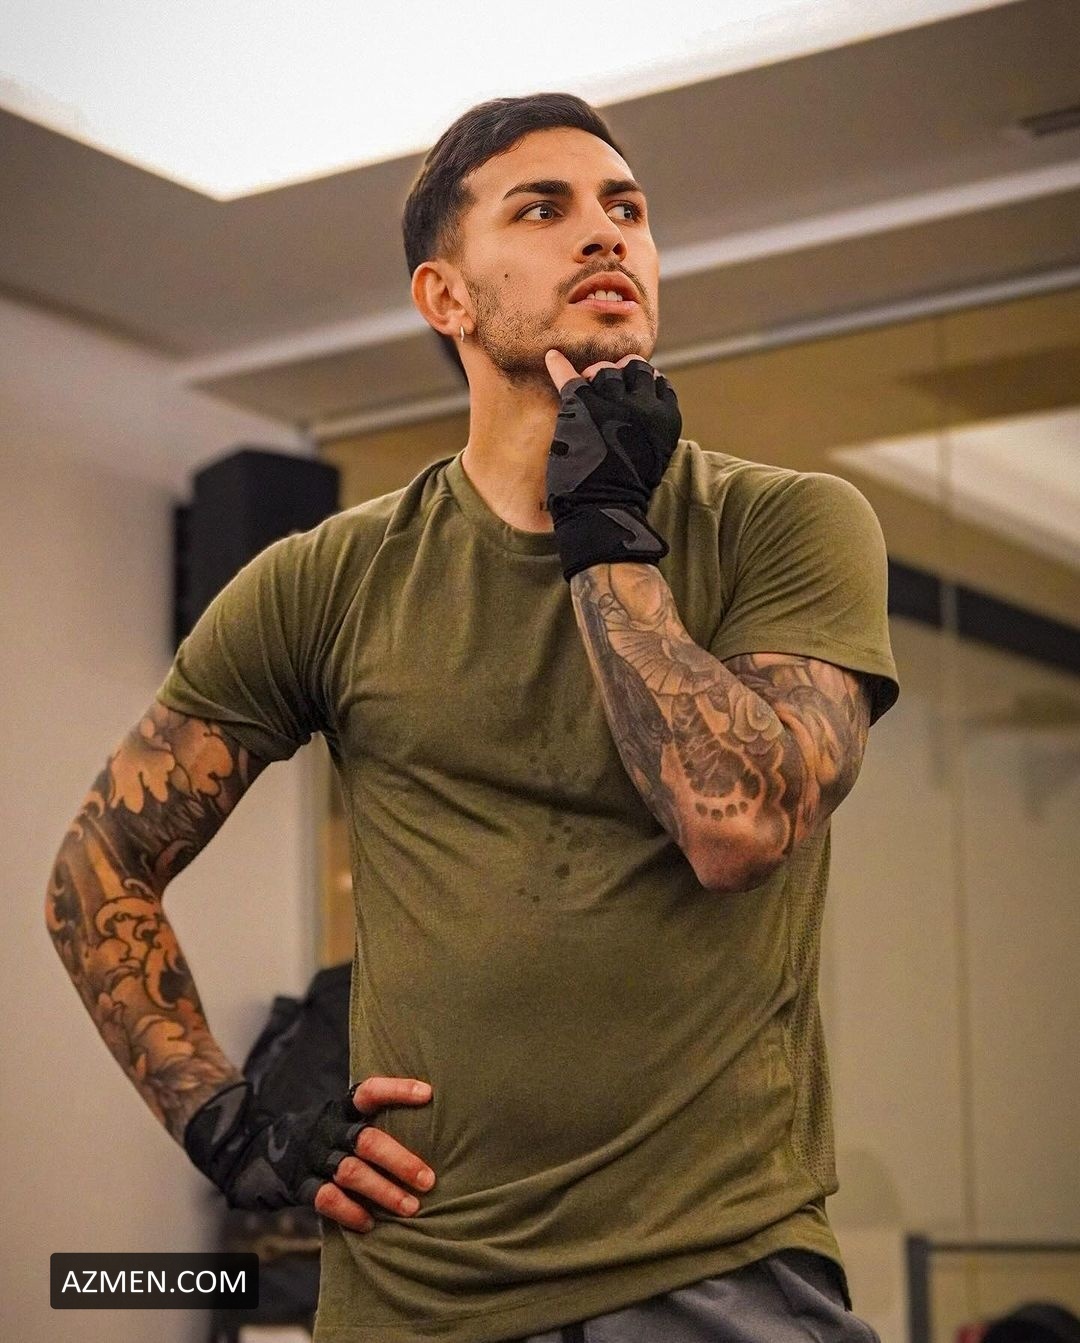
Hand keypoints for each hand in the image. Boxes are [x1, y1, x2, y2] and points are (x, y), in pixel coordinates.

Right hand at [183, 1074, 434, 1233]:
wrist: (254, 1154)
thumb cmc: (319, 1138)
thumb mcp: (339, 1121)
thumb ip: (368, 1124)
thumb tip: (423, 1129)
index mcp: (341, 1109)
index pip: (370, 1092)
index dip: (397, 1090)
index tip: (427, 1094)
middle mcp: (328, 1130)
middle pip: (368, 1141)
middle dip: (401, 1161)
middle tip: (428, 1180)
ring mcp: (312, 1158)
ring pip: (352, 1173)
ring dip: (384, 1191)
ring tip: (410, 1207)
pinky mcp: (299, 1185)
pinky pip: (327, 1199)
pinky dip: (350, 1212)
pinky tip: (369, 1223)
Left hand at [543, 350, 680, 581]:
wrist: (601, 509)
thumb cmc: (626, 491)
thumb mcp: (654, 457)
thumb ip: (651, 428)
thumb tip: (644, 408)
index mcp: (665, 418)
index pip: (656, 381)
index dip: (642, 381)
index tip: (630, 389)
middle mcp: (642, 405)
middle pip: (633, 367)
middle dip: (621, 372)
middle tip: (605, 386)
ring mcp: (611, 403)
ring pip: (605, 370)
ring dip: (595, 374)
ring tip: (585, 385)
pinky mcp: (580, 406)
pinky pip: (569, 376)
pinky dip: (558, 366)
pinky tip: (551, 358)